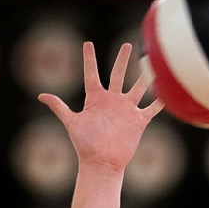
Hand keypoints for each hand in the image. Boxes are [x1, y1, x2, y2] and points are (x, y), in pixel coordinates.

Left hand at [39, 41, 162, 178]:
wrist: (101, 164)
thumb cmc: (85, 145)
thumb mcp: (72, 123)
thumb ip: (59, 107)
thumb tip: (41, 95)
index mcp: (95, 99)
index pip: (92, 74)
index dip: (89, 59)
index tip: (87, 43)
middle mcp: (111, 101)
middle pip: (118, 74)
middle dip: (122, 60)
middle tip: (127, 45)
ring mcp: (126, 110)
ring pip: (137, 88)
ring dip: (144, 76)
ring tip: (151, 62)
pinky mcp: (138, 121)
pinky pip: (151, 108)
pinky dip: (159, 101)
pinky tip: (168, 92)